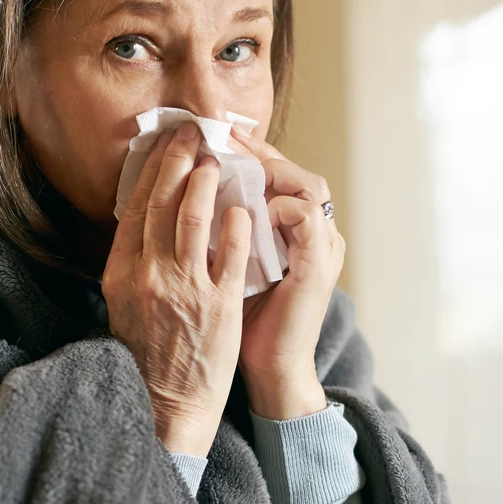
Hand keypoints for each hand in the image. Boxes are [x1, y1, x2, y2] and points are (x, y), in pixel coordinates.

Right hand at [103, 122, 253, 455]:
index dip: (153, 169)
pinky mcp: (218, 305)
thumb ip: (133, 262)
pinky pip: (229, 253)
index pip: (136, 206)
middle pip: (163, 202)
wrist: (167, 403)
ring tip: (218, 161)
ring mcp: (185, 289)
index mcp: (123, 272)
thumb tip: (142, 219)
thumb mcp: (124, 303)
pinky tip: (244, 207)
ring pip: (194, 219)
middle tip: (194, 134)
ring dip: (207, 182)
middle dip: (179, 161)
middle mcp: (150, 275)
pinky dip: (236, 224)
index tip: (166, 144)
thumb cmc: (148, 352)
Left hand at [233, 129, 344, 420]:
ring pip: (307, 184)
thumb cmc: (248, 321)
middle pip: (293, 170)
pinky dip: (278, 204)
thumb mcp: (231, 267)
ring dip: (268, 170)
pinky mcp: (319, 265)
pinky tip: (248, 205)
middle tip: (218, 135)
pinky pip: (306, 216)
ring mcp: (321, 246)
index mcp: (292, 230)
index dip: (244, 153)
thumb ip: (220, 232)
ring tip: (231, 160)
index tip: (206, 136)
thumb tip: (180, 195)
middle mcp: (313, 232)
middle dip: (255, 151)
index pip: (274, 175)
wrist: (272, 368)